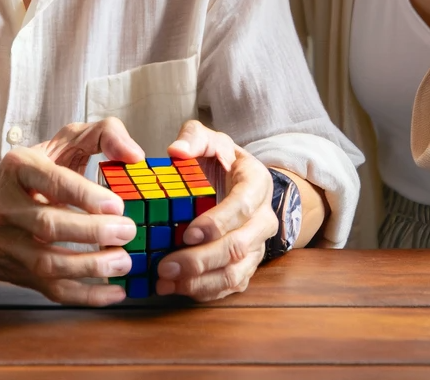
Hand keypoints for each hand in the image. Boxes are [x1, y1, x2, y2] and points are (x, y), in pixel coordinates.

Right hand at [0, 119, 144, 305]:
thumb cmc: (31, 173)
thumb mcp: (62, 141)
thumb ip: (102, 134)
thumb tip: (134, 154)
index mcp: (19, 168)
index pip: (52, 181)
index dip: (85, 195)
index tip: (117, 204)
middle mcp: (6, 206)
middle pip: (48, 225)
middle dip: (92, 232)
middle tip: (127, 231)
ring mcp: (6, 244)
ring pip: (46, 263)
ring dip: (90, 267)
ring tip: (124, 261)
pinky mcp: (13, 273)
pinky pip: (50, 289)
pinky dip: (85, 295)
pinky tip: (114, 291)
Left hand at [151, 120, 277, 300]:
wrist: (238, 181)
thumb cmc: (221, 160)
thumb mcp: (209, 140)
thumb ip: (193, 138)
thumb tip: (177, 151)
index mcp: (257, 183)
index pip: (244, 207)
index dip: (217, 223)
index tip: (188, 233)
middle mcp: (263, 218)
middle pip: (240, 246)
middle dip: (202, 259)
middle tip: (167, 265)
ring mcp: (257, 246)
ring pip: (236, 273)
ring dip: (200, 281)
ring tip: (166, 280)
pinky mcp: (246, 265)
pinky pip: (229, 286)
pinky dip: (202, 290)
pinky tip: (174, 287)